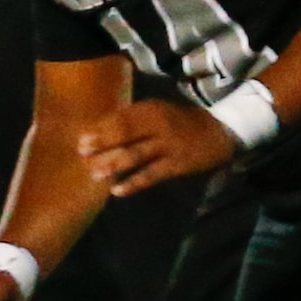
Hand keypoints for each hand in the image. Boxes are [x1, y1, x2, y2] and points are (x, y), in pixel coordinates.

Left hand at [77, 98, 236, 195]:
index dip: (100, 130)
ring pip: (136, 155)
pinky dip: (134, 183)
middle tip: (82, 154)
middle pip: (125, 134)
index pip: (120, 118)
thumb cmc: (179, 122)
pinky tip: (117, 191)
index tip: (80, 140)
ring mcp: (168, 145)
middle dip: (102, 144)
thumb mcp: (157, 112)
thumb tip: (99, 130)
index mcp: (150, 110)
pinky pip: (151, 175)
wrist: (220, 130)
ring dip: (114, 164)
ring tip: (95, 174)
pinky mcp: (177, 164)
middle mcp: (158, 124)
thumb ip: (132, 120)